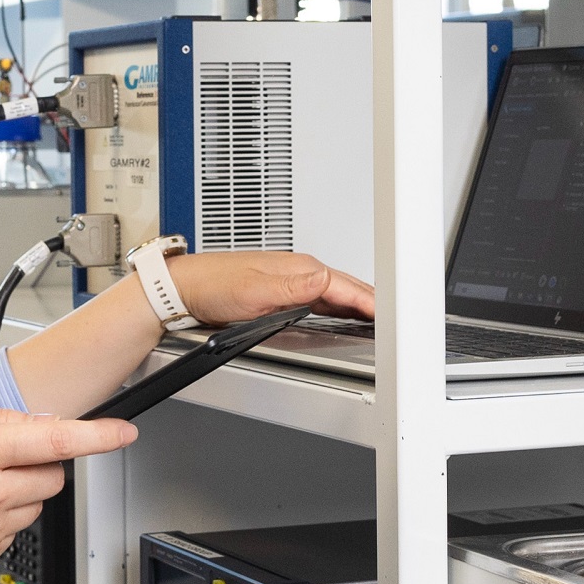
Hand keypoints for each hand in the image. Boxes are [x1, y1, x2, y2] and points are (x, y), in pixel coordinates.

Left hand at [166, 250, 374, 326]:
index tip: (392, 313)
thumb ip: (292, 288)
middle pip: (345, 286)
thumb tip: (326, 280)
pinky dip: (339, 305)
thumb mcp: (254, 290)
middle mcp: (297, 271)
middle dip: (373, 298)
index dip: (370, 300)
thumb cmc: (212, 285)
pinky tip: (344, 312)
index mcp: (297, 268)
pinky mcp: (282, 293)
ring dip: (358, 302)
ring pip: (335, 292)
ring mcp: (290, 282)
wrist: (185, 289)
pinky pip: (321, 298)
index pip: (344, 285)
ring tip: (380, 314)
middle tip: (398, 315)